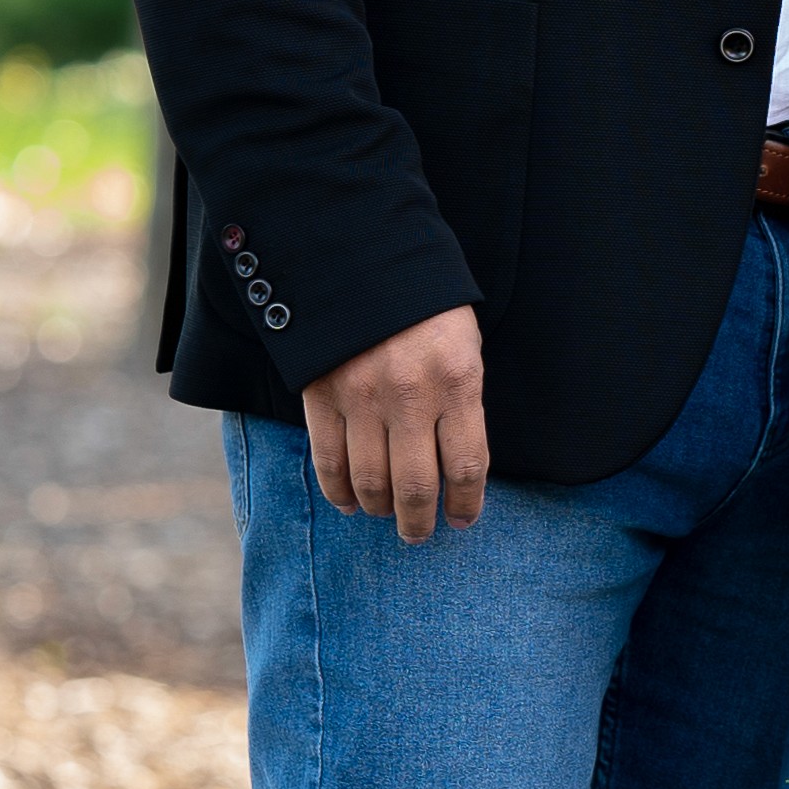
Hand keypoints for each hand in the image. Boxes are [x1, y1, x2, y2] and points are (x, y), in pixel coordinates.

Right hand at [301, 306, 488, 539]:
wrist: (363, 254)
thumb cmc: (426, 303)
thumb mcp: (464, 344)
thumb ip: (462, 401)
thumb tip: (456, 464)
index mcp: (458, 381)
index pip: (466, 466)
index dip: (466, 504)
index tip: (462, 519)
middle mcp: (410, 395)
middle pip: (416, 486)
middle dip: (419, 522)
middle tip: (419, 533)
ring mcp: (362, 397)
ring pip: (370, 482)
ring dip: (380, 510)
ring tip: (387, 516)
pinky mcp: (322, 394)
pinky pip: (329, 460)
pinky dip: (339, 491)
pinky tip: (350, 502)